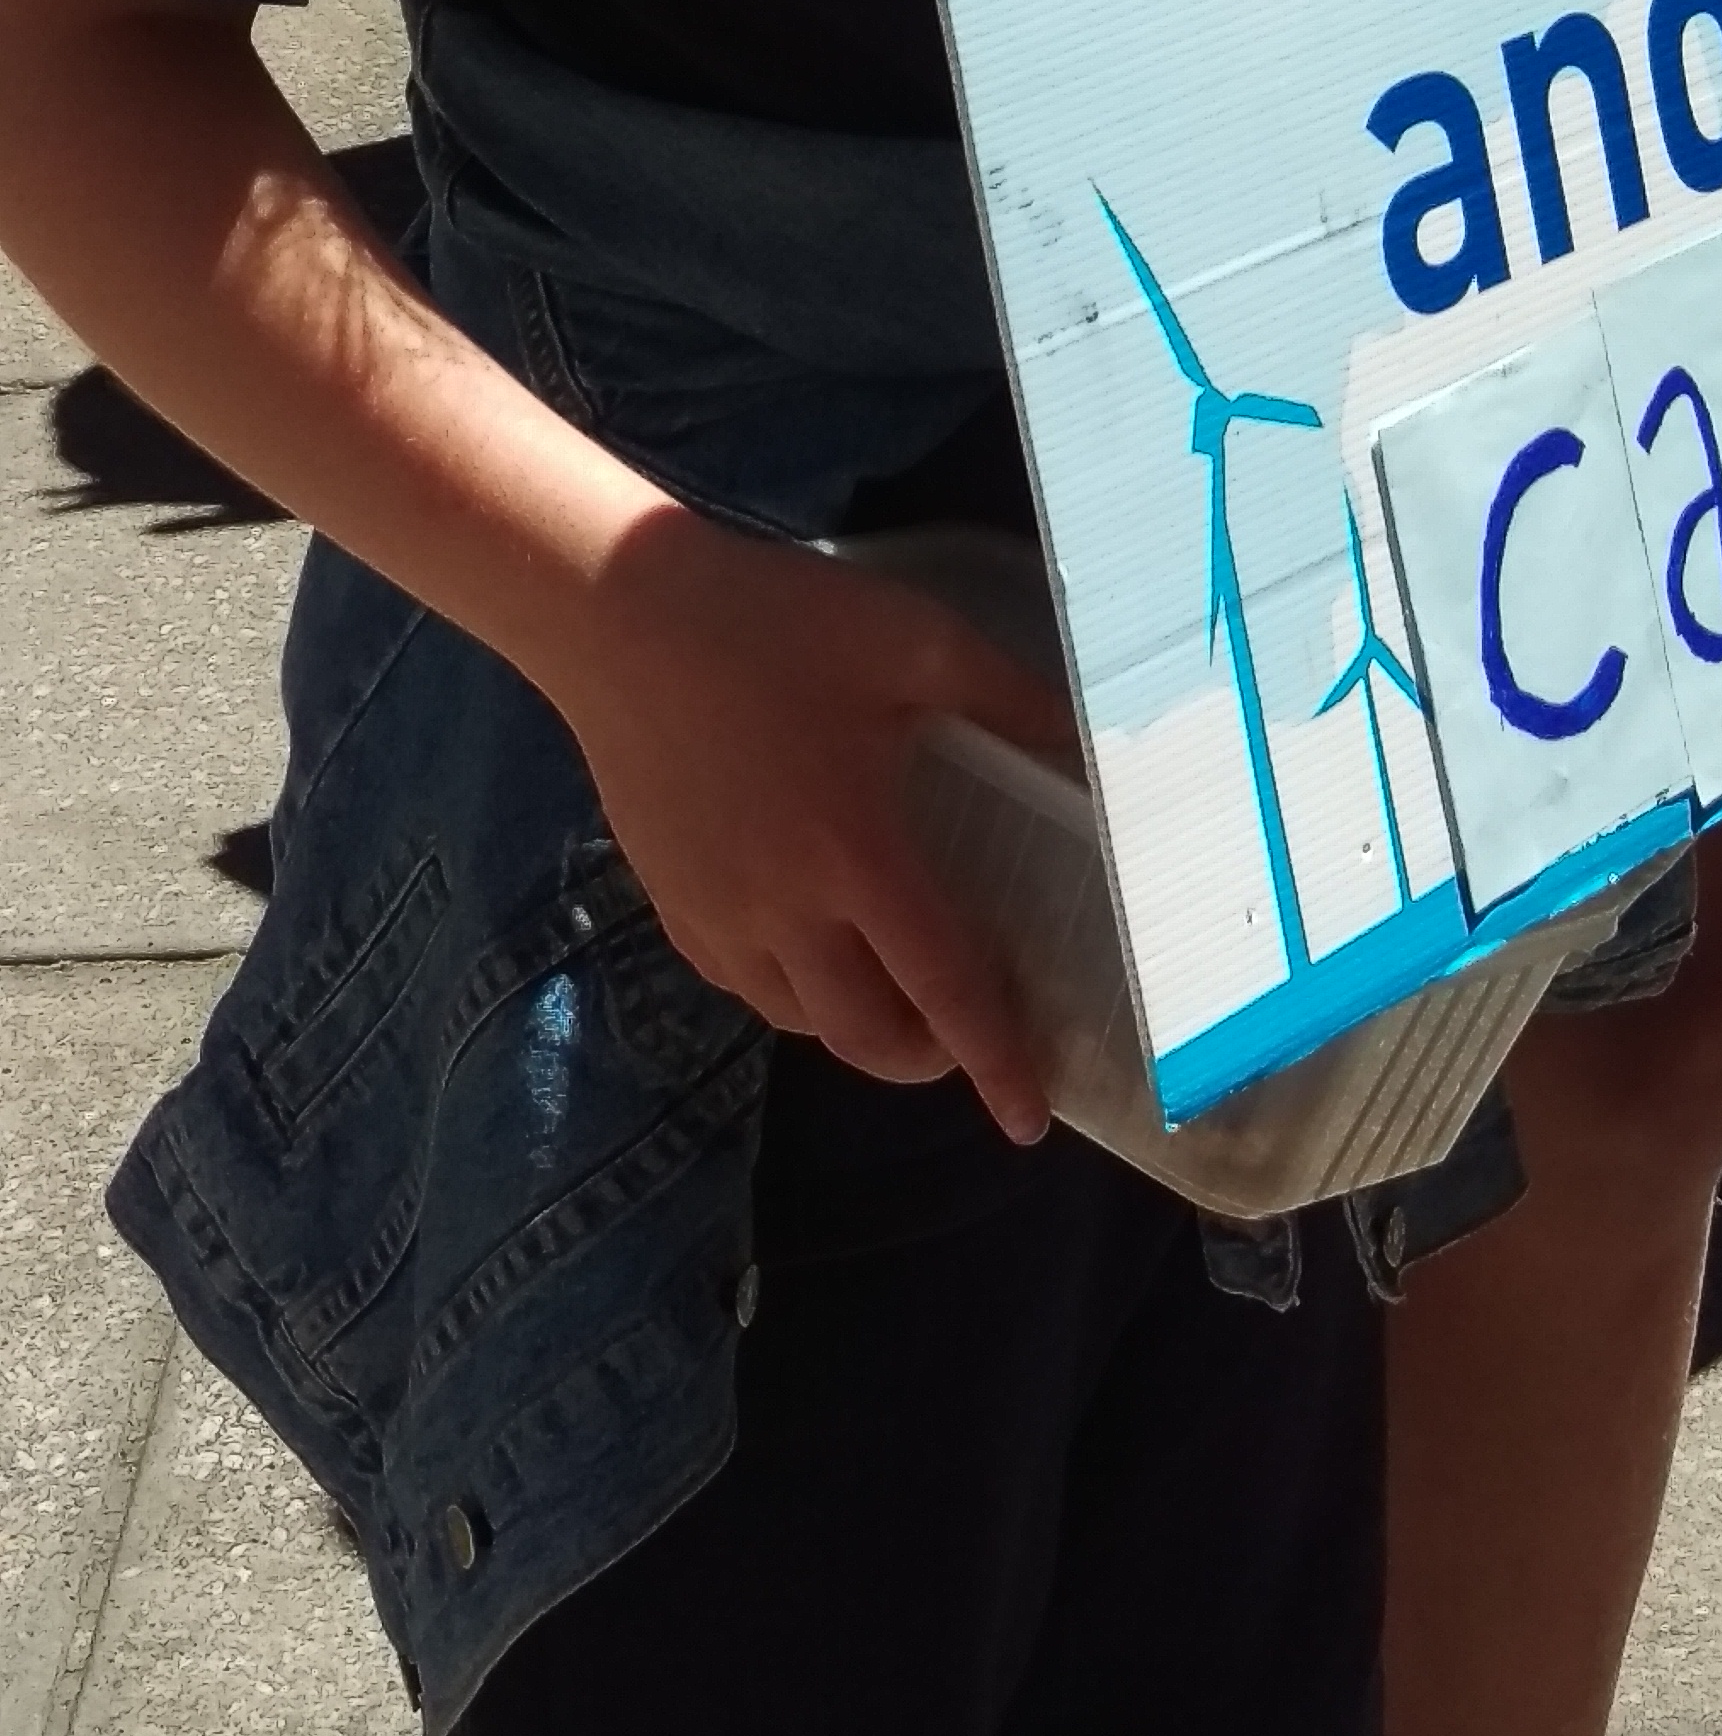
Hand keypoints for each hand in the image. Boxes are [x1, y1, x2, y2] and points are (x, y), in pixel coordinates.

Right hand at [552, 505, 1072, 1139]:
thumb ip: (1009, 697)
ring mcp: (717, 915)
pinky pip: (743, 986)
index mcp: (858, 855)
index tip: (1028, 1121)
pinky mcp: (669, 904)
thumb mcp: (915, 640)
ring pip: (799, 1021)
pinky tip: (814, 943)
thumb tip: (1086, 744)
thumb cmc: (777, 623)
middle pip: (865, 1038)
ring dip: (859, 1026)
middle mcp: (786, 911)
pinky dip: (793, 993)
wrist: (621, 615)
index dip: (994, 1061)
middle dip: (927, 1061)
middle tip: (966, 1034)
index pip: (945, 990)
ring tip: (897, 987)